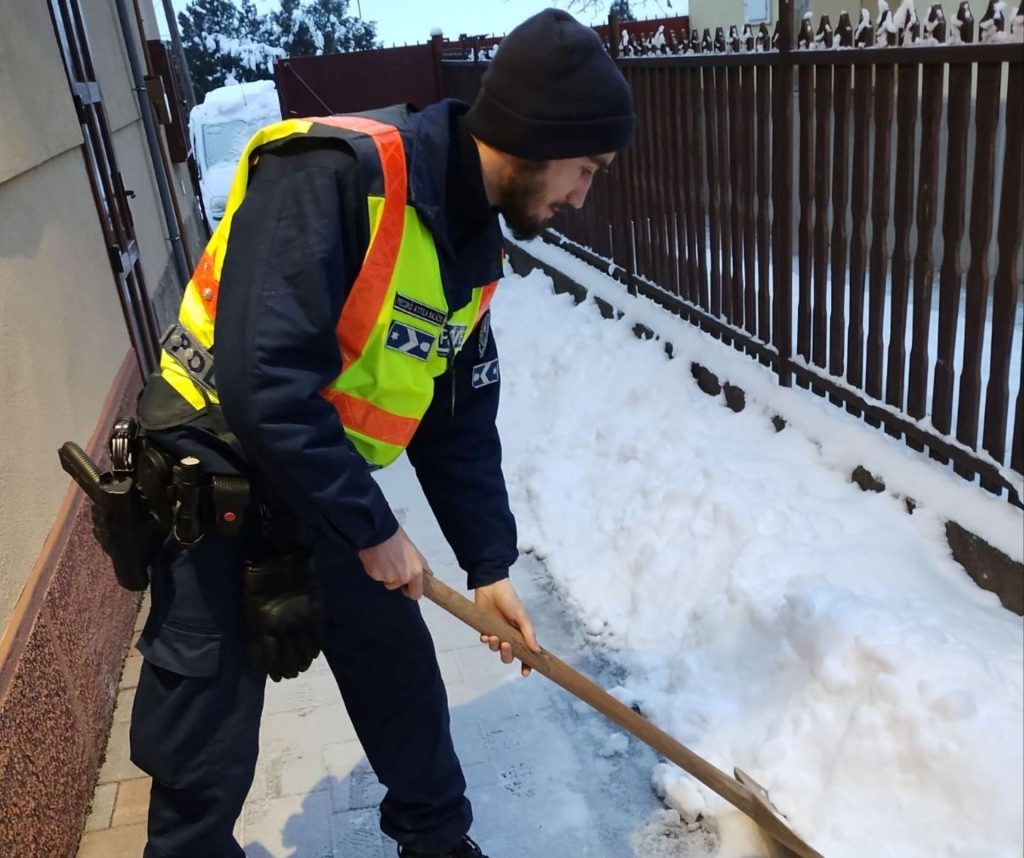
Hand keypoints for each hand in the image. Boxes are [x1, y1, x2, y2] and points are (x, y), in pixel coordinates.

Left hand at [243, 552, 320, 681]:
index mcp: (264, 626)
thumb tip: (261, 649)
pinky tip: (313, 655)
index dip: (272, 669)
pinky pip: (317, 637)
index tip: (274, 676)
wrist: (280, 558)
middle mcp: (283, 627)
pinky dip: (315, 649)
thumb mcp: (250, 607)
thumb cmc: (258, 581)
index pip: (269, 657)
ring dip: (302, 663)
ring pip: (304, 651)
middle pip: (288, 658)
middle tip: (288, 675)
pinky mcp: (315, 613)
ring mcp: (301, 620)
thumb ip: (256, 629)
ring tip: (300, 669)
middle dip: (288, 670)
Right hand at [358, 526, 427, 599]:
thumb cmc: (397, 538)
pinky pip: (377, 576)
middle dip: (396, 579)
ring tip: (384, 559)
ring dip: (385, 574)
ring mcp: (388, 578)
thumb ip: (421, 565)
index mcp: (415, 572)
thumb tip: (429, 574)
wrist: (379, 531)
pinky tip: (377, 558)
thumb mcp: (414, 551)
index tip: (408, 586)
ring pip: (387, 581)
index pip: (416, 595)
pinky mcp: (375, 575)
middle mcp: (402, 577)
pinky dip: (376, 570)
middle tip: (394, 564)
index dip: (411, 590)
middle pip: (398, 586)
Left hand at [474, 579, 541, 676]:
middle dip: (507, 655)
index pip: (525, 654)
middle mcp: (509, 636)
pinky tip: (485, 636)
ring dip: (495, 646)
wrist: (491, 586)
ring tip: (493, 637)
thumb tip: (537, 651)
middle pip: (509, 656)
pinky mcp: (485, 629)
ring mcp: (497, 633)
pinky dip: (485, 641)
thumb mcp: (522, 616)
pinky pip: (485, 641)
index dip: (526, 665)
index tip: (525, 673)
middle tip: (506, 646)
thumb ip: (529, 634)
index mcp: (521, 634)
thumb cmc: (510, 600)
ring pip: (496, 649)